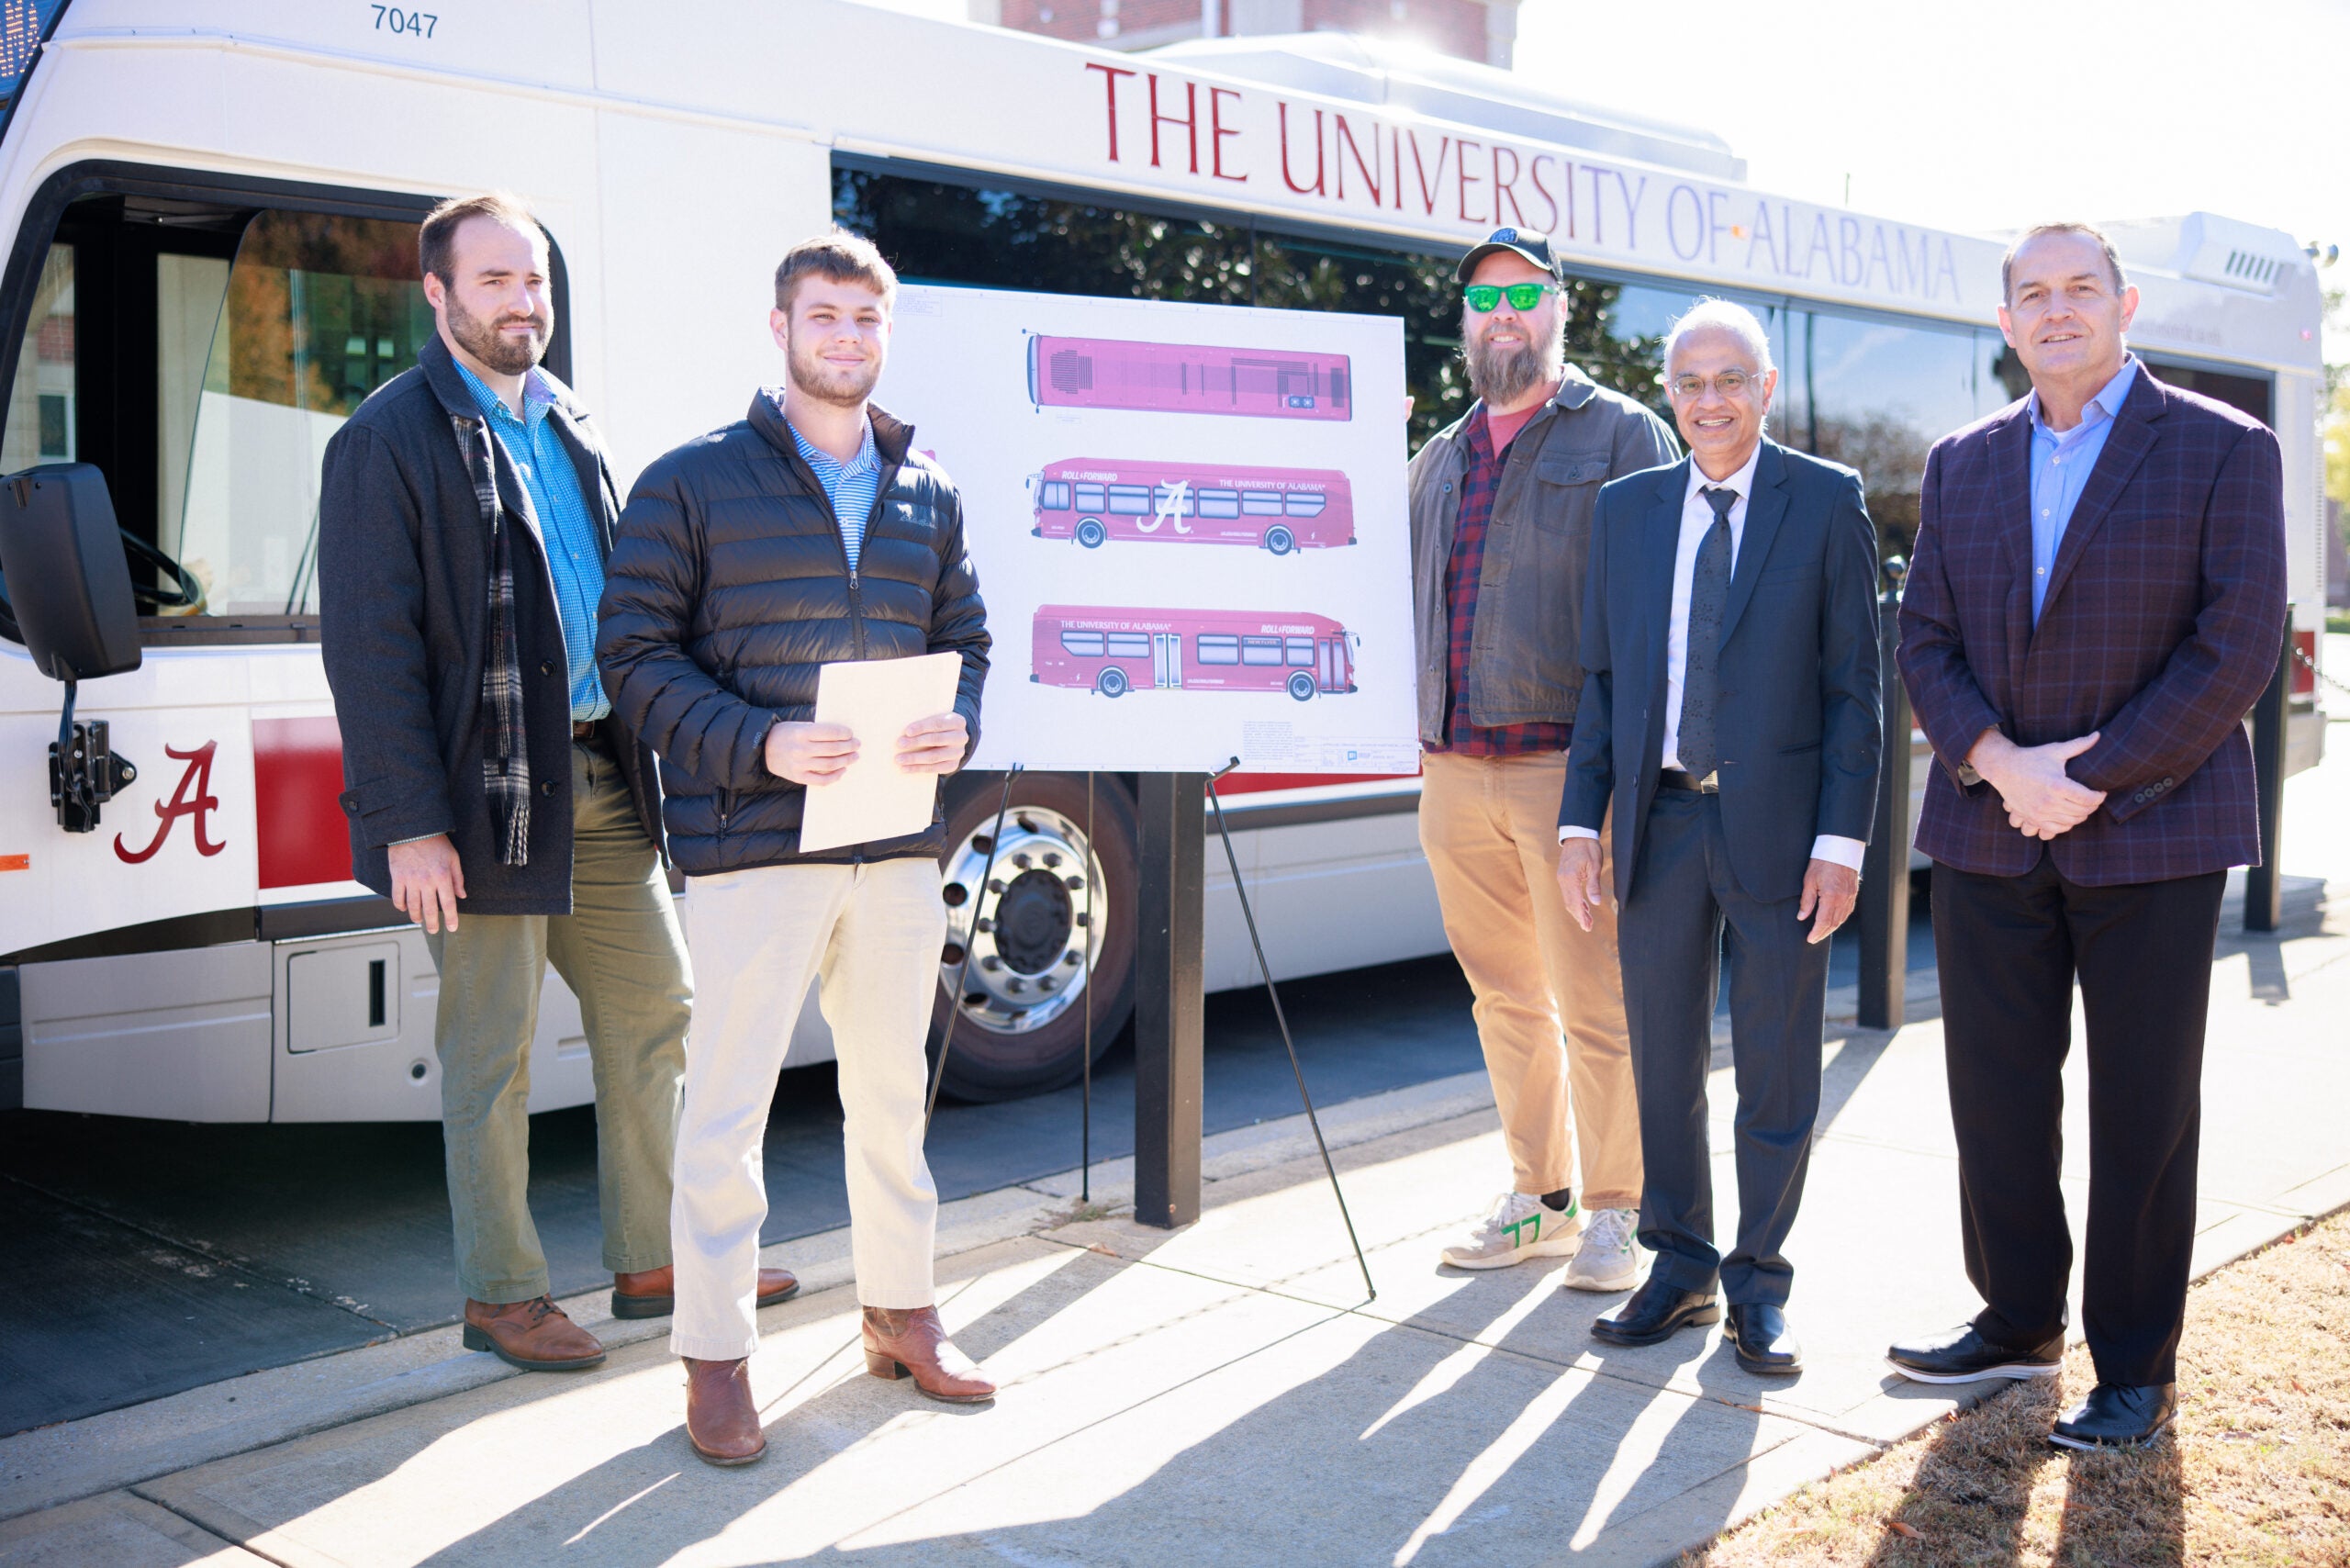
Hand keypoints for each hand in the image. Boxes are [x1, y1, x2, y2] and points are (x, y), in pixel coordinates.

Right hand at [388, 833, 464, 933]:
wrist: (413, 829)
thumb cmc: (436, 842)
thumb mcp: (453, 858)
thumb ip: (458, 878)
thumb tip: (462, 896)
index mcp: (443, 877)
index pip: (448, 904)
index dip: (451, 919)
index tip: (452, 928)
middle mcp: (427, 882)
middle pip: (429, 910)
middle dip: (433, 924)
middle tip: (434, 931)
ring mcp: (410, 881)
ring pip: (413, 907)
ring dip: (416, 916)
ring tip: (419, 920)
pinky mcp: (397, 877)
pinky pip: (398, 897)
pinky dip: (401, 906)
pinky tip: (404, 908)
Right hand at [764, 721, 858, 785]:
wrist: (762, 749)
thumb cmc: (785, 734)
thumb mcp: (798, 726)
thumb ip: (817, 731)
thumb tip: (842, 736)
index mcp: (801, 733)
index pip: (830, 733)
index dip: (844, 734)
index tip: (850, 734)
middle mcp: (801, 749)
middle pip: (833, 750)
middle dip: (849, 747)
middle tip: (857, 745)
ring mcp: (800, 765)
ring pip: (830, 765)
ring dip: (846, 761)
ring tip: (854, 757)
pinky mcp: (799, 777)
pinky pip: (822, 780)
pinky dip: (835, 776)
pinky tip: (842, 770)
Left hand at [896, 711, 968, 775]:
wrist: (950, 738)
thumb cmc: (936, 726)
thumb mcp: (934, 718)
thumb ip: (923, 720)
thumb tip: (903, 730)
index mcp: (957, 721)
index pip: (938, 723)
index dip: (922, 727)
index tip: (907, 731)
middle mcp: (961, 737)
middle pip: (936, 740)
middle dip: (916, 742)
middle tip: (900, 743)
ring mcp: (958, 752)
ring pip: (934, 756)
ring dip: (915, 758)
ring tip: (899, 759)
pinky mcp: (953, 765)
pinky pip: (934, 768)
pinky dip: (918, 768)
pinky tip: (905, 768)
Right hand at [1555, 836, 1606, 932]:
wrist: (1578, 834)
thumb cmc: (1588, 848)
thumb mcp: (1595, 865)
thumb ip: (1594, 885)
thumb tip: (1595, 903)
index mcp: (1570, 878)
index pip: (1575, 902)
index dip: (1581, 916)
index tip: (1587, 927)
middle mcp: (1563, 879)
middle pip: (1569, 903)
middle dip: (1579, 916)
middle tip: (1588, 927)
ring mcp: (1561, 878)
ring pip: (1568, 899)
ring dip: (1577, 911)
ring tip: (1587, 921)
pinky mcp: (1564, 876)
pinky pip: (1568, 893)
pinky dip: (1575, 902)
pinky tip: (1583, 907)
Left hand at [1797, 858, 1859, 944]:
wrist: (1840, 848)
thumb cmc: (1822, 862)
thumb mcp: (1809, 880)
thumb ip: (1807, 901)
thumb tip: (1802, 917)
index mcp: (1831, 897)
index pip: (1823, 921)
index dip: (1816, 932)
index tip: (1809, 939)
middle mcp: (1843, 899)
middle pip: (1833, 923)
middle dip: (1823, 933)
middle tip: (1814, 939)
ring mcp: (1850, 897)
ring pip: (1841, 919)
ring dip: (1831, 928)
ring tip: (1821, 933)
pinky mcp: (1853, 893)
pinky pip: (1847, 911)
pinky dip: (1839, 919)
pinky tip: (1833, 922)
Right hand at [1969, 730, 2105, 840]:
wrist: (2004, 769)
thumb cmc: (2032, 758)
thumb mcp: (2055, 750)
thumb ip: (2079, 745)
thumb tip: (2099, 736)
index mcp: (2057, 785)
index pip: (2088, 798)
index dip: (2099, 797)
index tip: (2101, 792)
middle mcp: (2049, 802)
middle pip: (2082, 811)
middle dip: (2093, 806)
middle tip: (2094, 799)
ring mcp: (2040, 812)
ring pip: (2072, 821)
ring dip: (2082, 816)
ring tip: (2083, 806)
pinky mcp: (2033, 818)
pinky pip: (2057, 829)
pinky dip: (2067, 825)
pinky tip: (2069, 815)